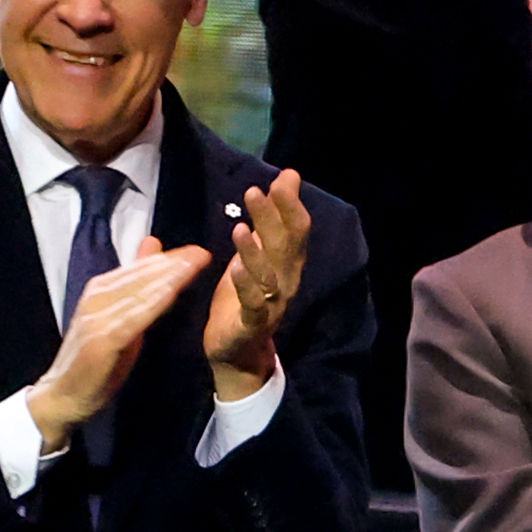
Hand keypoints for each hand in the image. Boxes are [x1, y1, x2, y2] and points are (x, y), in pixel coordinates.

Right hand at [28, 230, 215, 444]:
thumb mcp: (120, 323)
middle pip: (139, 276)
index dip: (168, 259)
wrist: (63, 396)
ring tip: (191, 266)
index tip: (197, 252)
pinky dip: (149, 304)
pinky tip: (170, 294)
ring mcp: (96, 318)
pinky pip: (130, 318)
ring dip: (165, 278)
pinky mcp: (99, 340)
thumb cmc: (96, 362)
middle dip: (171, 264)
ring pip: (136, 292)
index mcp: (101, 291)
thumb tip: (153, 262)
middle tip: (201, 253)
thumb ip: (135, 295)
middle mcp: (96, 298)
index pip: (138, 269)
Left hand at [202, 169, 309, 386]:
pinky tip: (235, 269)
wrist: (238, 353)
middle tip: (257, 190)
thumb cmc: (246, 298)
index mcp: (287, 265)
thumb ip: (270, 220)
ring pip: (268, 276)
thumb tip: (286, 179)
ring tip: (240, 227)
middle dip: (273, 219)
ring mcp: (271, 305)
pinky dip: (246, 288)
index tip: (284, 177)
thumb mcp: (257, 253)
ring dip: (255, 252)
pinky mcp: (251, 325)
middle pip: (285, 248)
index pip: (296, 231)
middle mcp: (286, 283)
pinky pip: (253, 306)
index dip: (291, 205)